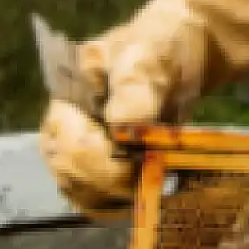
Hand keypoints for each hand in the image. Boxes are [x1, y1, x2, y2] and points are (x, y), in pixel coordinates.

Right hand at [38, 0, 248, 213]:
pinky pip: (104, 200)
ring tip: (156, 182)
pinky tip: (153, 193)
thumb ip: (135, 89)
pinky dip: (126, 204)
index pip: (66, 146)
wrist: (184, 48)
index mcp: (67, 99)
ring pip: (85, 195)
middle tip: (154, 172)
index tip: (137, 161)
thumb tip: (123, 128)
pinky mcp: (105, 169)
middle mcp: (64, 131)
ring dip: (120, 199)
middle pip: (71, 176)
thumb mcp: (150, 56)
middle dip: (113, 181)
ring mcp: (83, 152)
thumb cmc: (162, 44)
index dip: (99, 162)